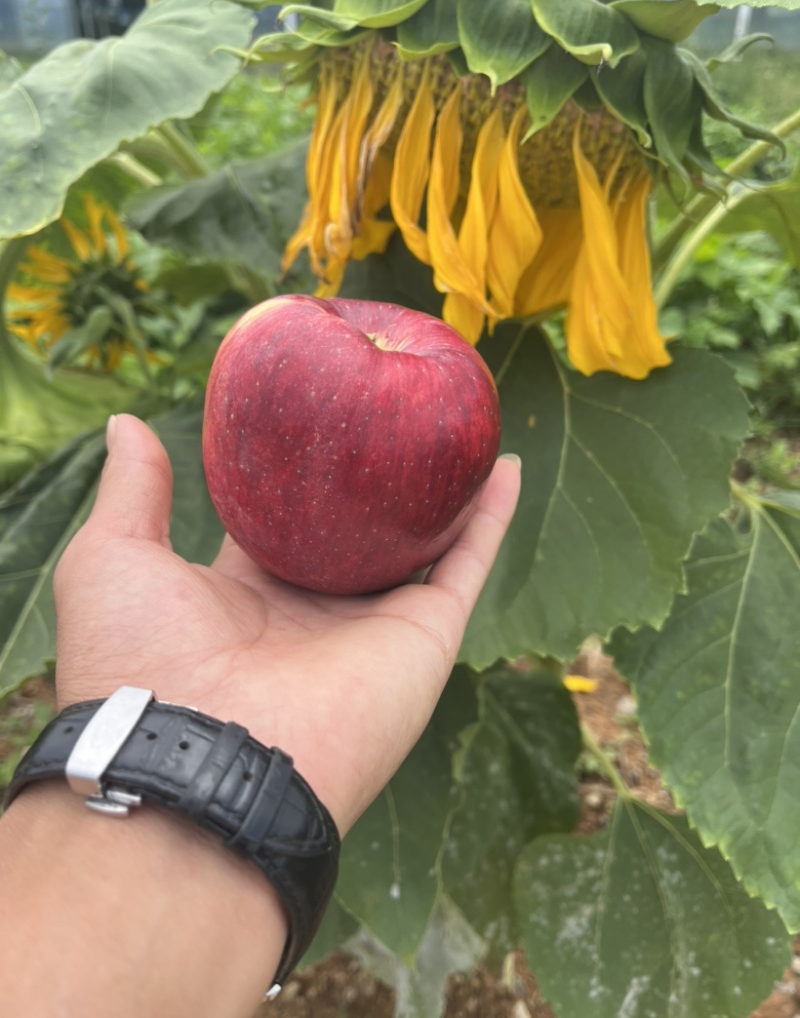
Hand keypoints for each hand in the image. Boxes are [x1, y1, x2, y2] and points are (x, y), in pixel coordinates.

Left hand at [54, 414, 519, 833]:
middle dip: (379, 477)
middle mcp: (316, 610)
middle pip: (361, 529)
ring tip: (464, 426)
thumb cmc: (143, 661)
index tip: (315, 415)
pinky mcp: (423, 637)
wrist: (199, 758)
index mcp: (249, 594)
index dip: (299, 469)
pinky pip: (467, 564)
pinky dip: (491, 516)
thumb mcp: (113, 558)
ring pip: (424, 542)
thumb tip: (126, 423)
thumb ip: (133, 491)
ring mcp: (374, 624)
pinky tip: (503, 463)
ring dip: (448, 489)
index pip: (287, 518)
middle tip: (398, 410)